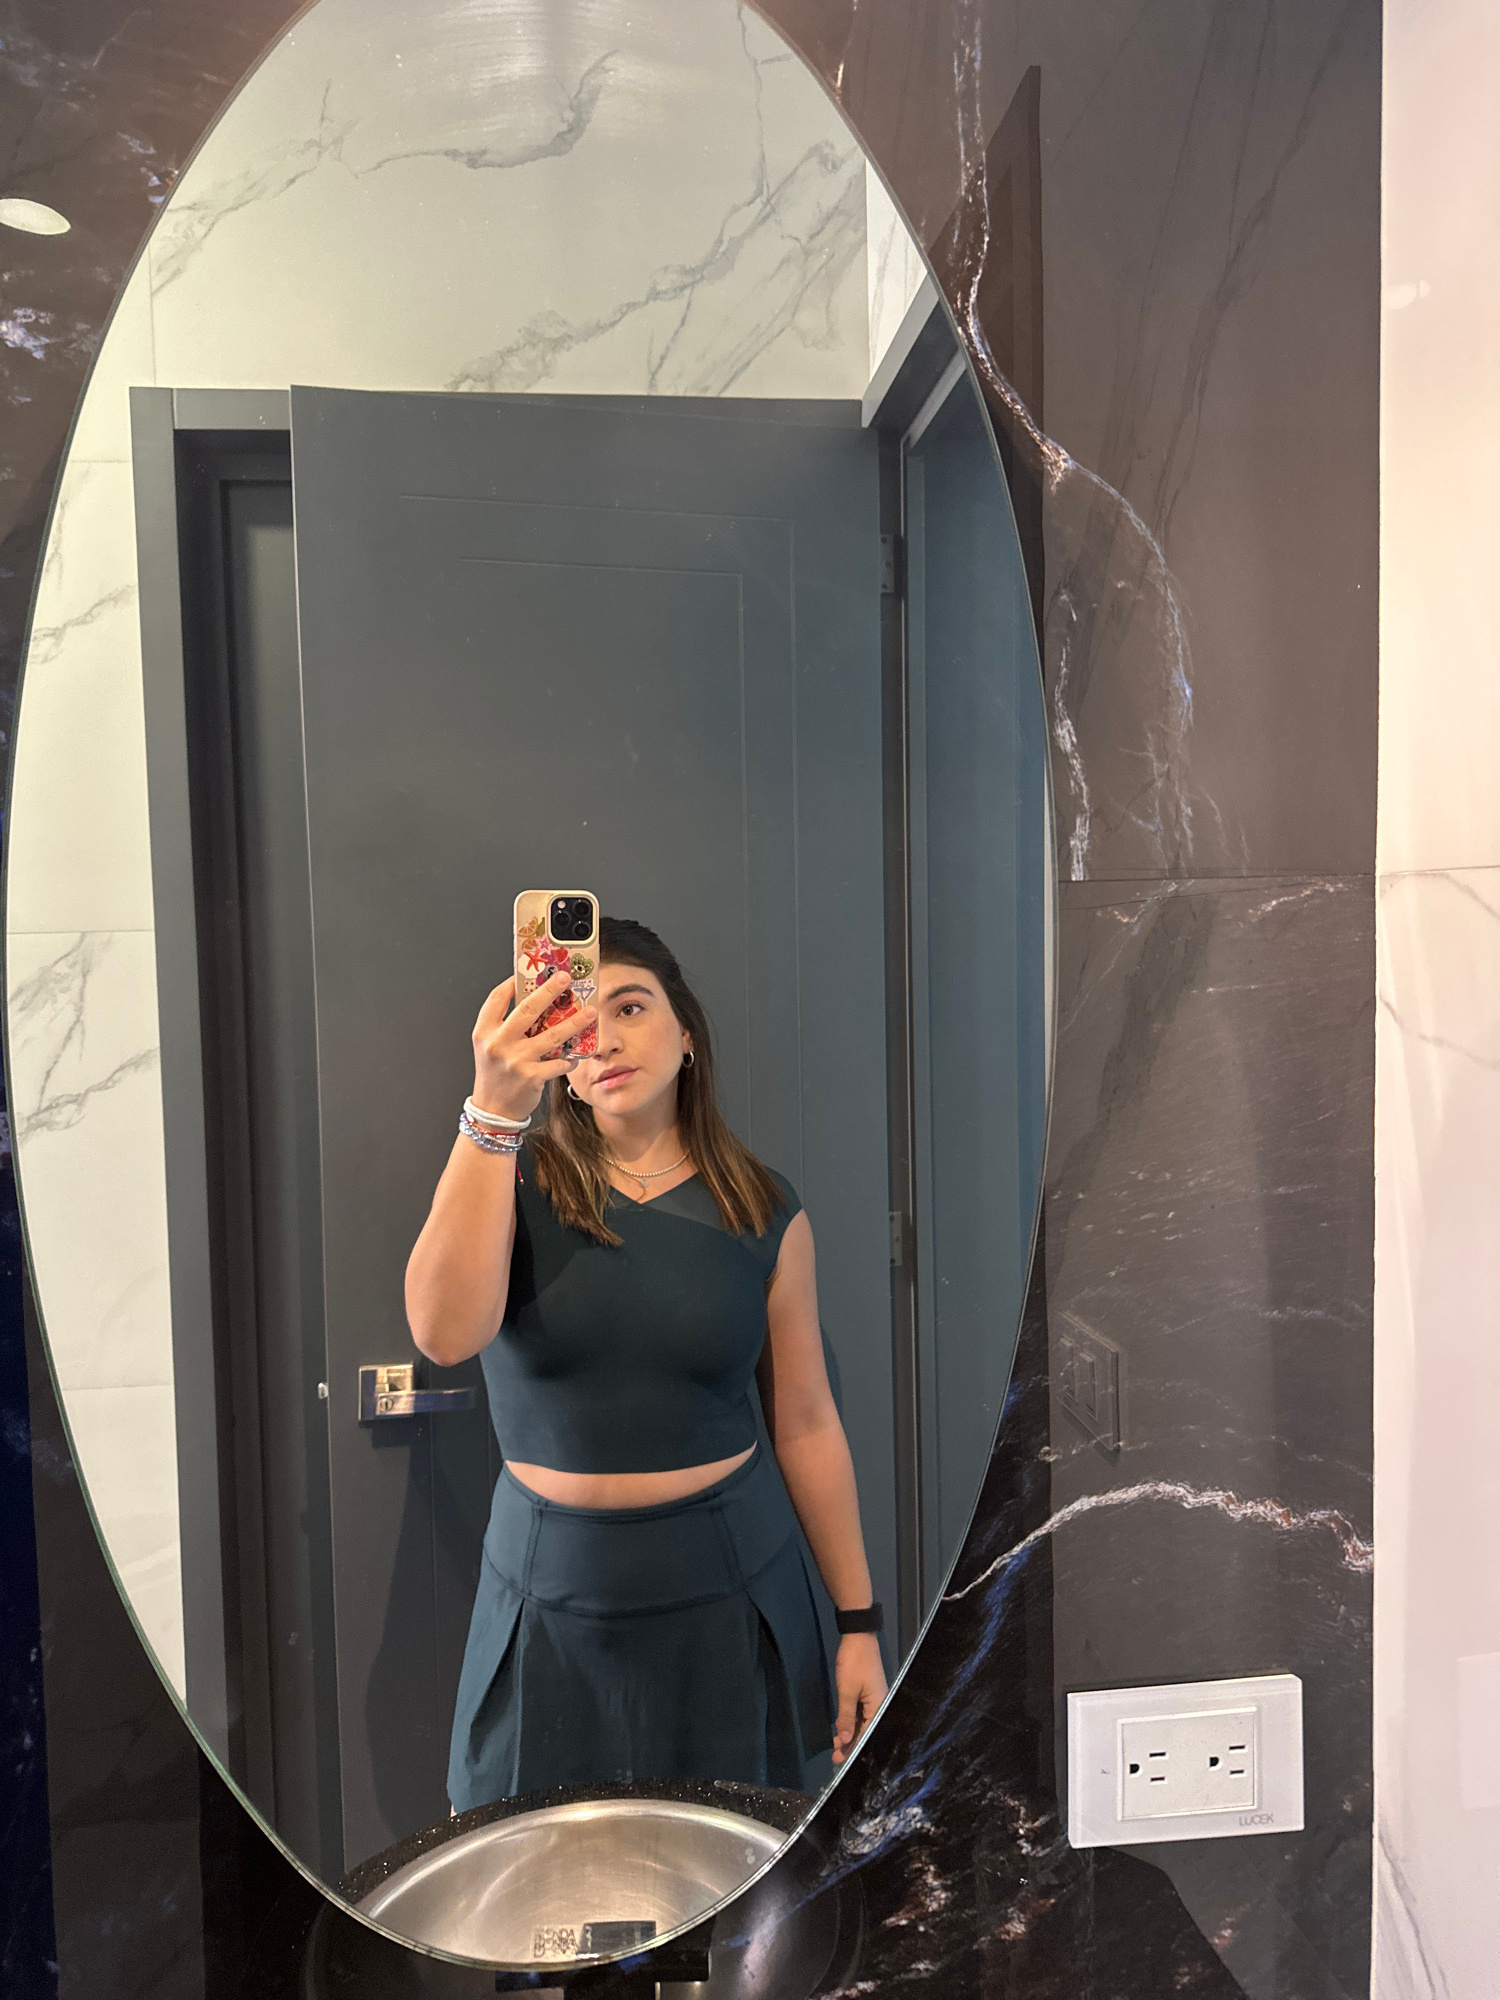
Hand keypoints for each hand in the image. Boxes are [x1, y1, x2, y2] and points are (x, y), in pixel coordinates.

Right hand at [470, 972, 596, 1123]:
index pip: (497, 998)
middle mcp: (498, 1043)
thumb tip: (537, 1003)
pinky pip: (558, 1063)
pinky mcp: (531, 1077)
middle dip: (549, 990)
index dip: (513, 983)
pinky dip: (570, 1059)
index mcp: (485, 1032)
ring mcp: (515, 1060)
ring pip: (552, 1035)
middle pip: (527, 1009)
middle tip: (566, 978)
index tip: (531, 972)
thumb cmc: (495, 1075)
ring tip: (591, 1012)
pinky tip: (577, 1056)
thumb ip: (506, 1027)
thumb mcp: (491, 1047)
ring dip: (574, 1022)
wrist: (493, 1110)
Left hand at [832, 1632, 886, 1763]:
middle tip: (835, 1758)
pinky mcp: (865, 1694)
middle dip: (850, 1745)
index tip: (842, 1761)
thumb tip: (845, 1740)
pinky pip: (858, 1714)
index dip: (855, 1749)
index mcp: (879, 1707)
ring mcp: (872, 1699)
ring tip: (835, 1748)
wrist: (858, 1637)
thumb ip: (845, 1717)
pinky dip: (848, 1722)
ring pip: (860, 1723)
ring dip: (847, 1735)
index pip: (868, 1735)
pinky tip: (839, 1730)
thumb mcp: (847, 1692)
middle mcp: (878, 1706)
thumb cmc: (855, 1663)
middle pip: (865, 1731)